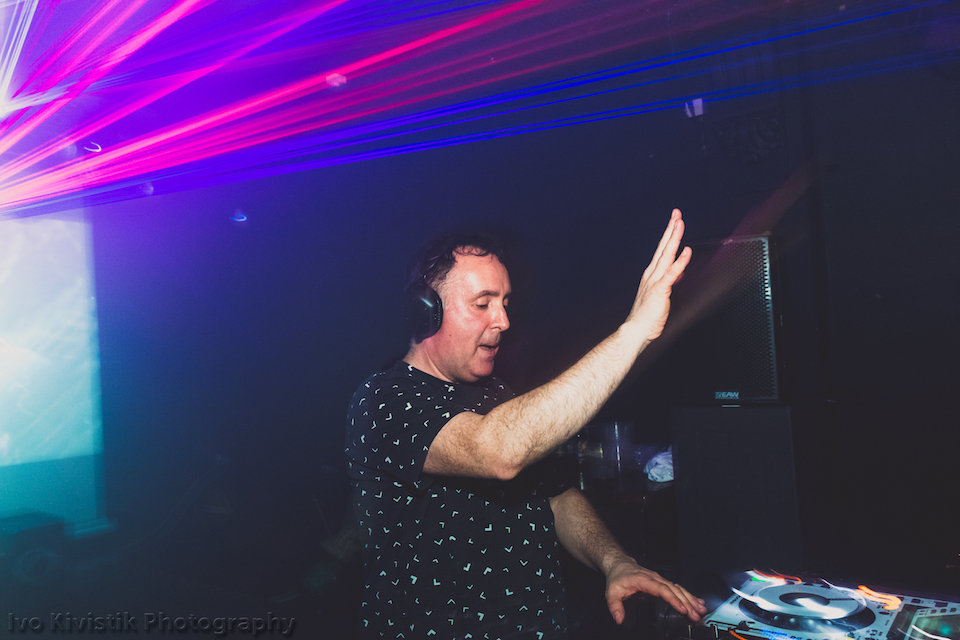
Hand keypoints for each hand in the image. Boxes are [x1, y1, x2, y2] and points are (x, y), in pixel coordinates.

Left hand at [605, 560, 706, 624]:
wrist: (620, 565)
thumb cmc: (618, 577)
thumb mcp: (611, 592)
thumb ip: (615, 606)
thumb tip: (619, 618)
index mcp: (644, 580)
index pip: (662, 589)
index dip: (674, 599)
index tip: (683, 609)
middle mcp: (655, 578)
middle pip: (674, 589)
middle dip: (687, 602)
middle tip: (696, 615)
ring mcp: (660, 580)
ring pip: (679, 588)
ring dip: (691, 599)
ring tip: (701, 610)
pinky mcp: (664, 583)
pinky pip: (678, 588)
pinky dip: (689, 595)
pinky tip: (698, 602)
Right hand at [626, 209, 690, 342]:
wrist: (636, 330)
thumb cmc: (647, 316)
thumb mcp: (662, 294)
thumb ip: (670, 281)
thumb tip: (680, 272)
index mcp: (652, 274)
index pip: (662, 250)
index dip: (669, 235)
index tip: (675, 221)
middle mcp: (652, 274)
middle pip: (663, 247)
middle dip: (670, 229)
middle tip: (676, 214)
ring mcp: (655, 280)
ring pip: (666, 254)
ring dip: (674, 238)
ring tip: (679, 223)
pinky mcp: (660, 289)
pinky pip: (672, 272)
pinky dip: (680, 261)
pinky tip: (686, 250)